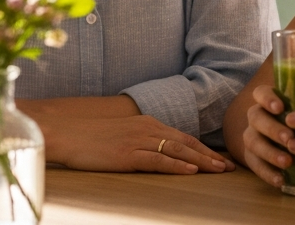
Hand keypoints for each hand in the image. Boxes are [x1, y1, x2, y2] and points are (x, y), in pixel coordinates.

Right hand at [40, 113, 234, 174]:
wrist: (65, 132)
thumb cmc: (90, 136)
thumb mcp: (122, 134)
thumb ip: (141, 139)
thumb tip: (158, 151)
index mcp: (147, 123)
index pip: (183, 136)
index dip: (204, 149)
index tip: (220, 159)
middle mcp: (147, 129)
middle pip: (186, 143)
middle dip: (210, 156)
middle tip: (230, 167)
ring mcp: (138, 141)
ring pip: (178, 151)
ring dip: (201, 161)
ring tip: (219, 170)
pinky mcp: (127, 154)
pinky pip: (157, 160)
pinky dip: (176, 166)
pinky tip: (190, 171)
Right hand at [240, 84, 292, 186]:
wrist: (294, 143)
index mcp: (269, 100)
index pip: (261, 93)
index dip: (267, 99)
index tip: (280, 107)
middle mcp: (257, 116)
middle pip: (256, 117)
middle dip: (272, 128)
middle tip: (289, 138)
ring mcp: (252, 136)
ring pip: (252, 141)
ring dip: (269, 152)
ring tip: (287, 162)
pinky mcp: (252, 157)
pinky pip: (254, 165)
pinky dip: (267, 173)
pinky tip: (280, 181)